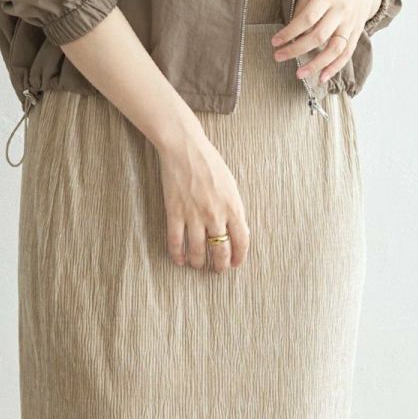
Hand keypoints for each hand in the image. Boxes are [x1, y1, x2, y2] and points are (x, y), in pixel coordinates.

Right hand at [155, 128, 249, 273]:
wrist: (185, 148)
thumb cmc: (210, 163)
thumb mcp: (231, 185)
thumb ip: (234, 208)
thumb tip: (235, 229)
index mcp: (233, 207)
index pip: (242, 241)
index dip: (239, 257)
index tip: (236, 264)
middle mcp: (216, 215)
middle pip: (221, 251)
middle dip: (220, 265)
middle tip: (217, 270)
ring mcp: (194, 215)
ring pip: (198, 251)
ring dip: (199, 263)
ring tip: (199, 265)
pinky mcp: (175, 213)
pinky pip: (176, 242)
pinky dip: (177, 255)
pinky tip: (180, 260)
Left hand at [270, 0, 382, 86]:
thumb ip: (304, 4)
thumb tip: (291, 28)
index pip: (306, 19)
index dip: (289, 33)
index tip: (275, 41)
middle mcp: (341, 10)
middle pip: (318, 36)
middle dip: (296, 50)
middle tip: (278, 57)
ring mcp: (351, 22)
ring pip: (334, 49)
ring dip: (316, 64)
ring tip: (300, 74)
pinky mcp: (357, 31)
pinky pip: (347, 53)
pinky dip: (335, 67)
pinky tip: (322, 77)